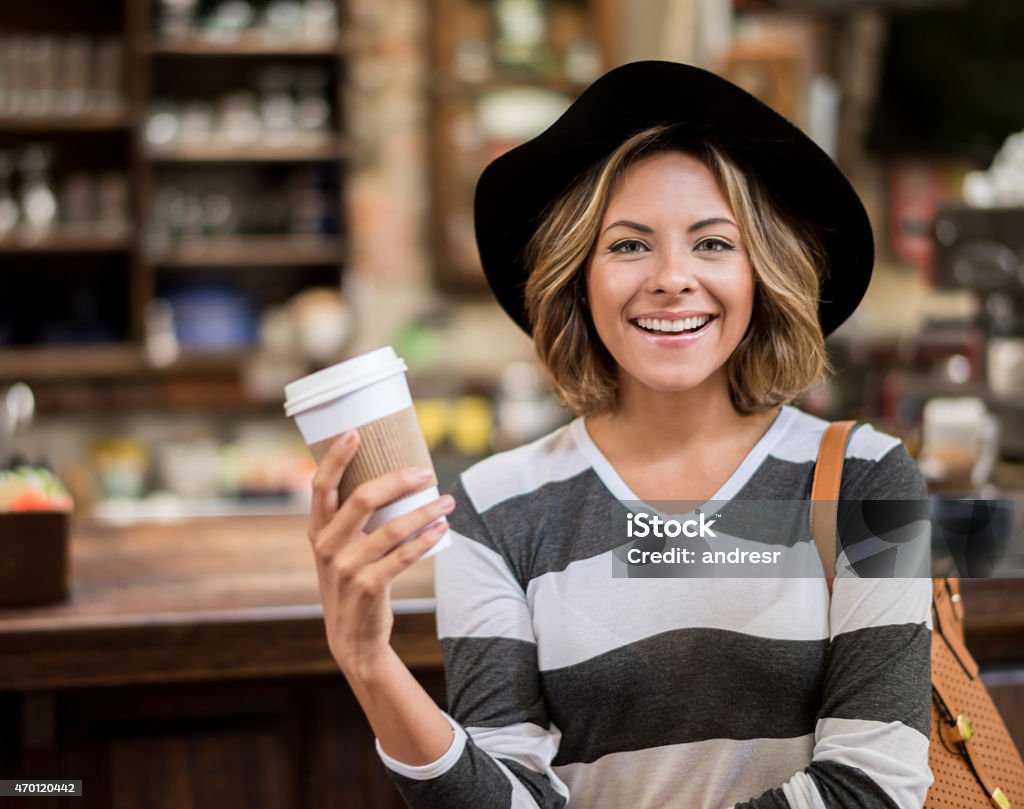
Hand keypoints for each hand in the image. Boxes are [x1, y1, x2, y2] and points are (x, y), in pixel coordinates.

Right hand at [306, 429, 453, 674]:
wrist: (352, 639)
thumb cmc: (353, 582)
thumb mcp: (341, 551)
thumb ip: (354, 521)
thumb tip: (397, 478)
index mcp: (317, 530)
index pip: (321, 486)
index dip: (336, 457)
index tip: (355, 432)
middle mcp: (327, 546)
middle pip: (362, 498)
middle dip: (398, 479)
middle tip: (426, 471)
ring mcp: (347, 568)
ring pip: (392, 528)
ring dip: (424, 510)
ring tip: (447, 500)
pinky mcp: (370, 587)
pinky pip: (404, 555)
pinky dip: (426, 539)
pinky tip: (442, 528)